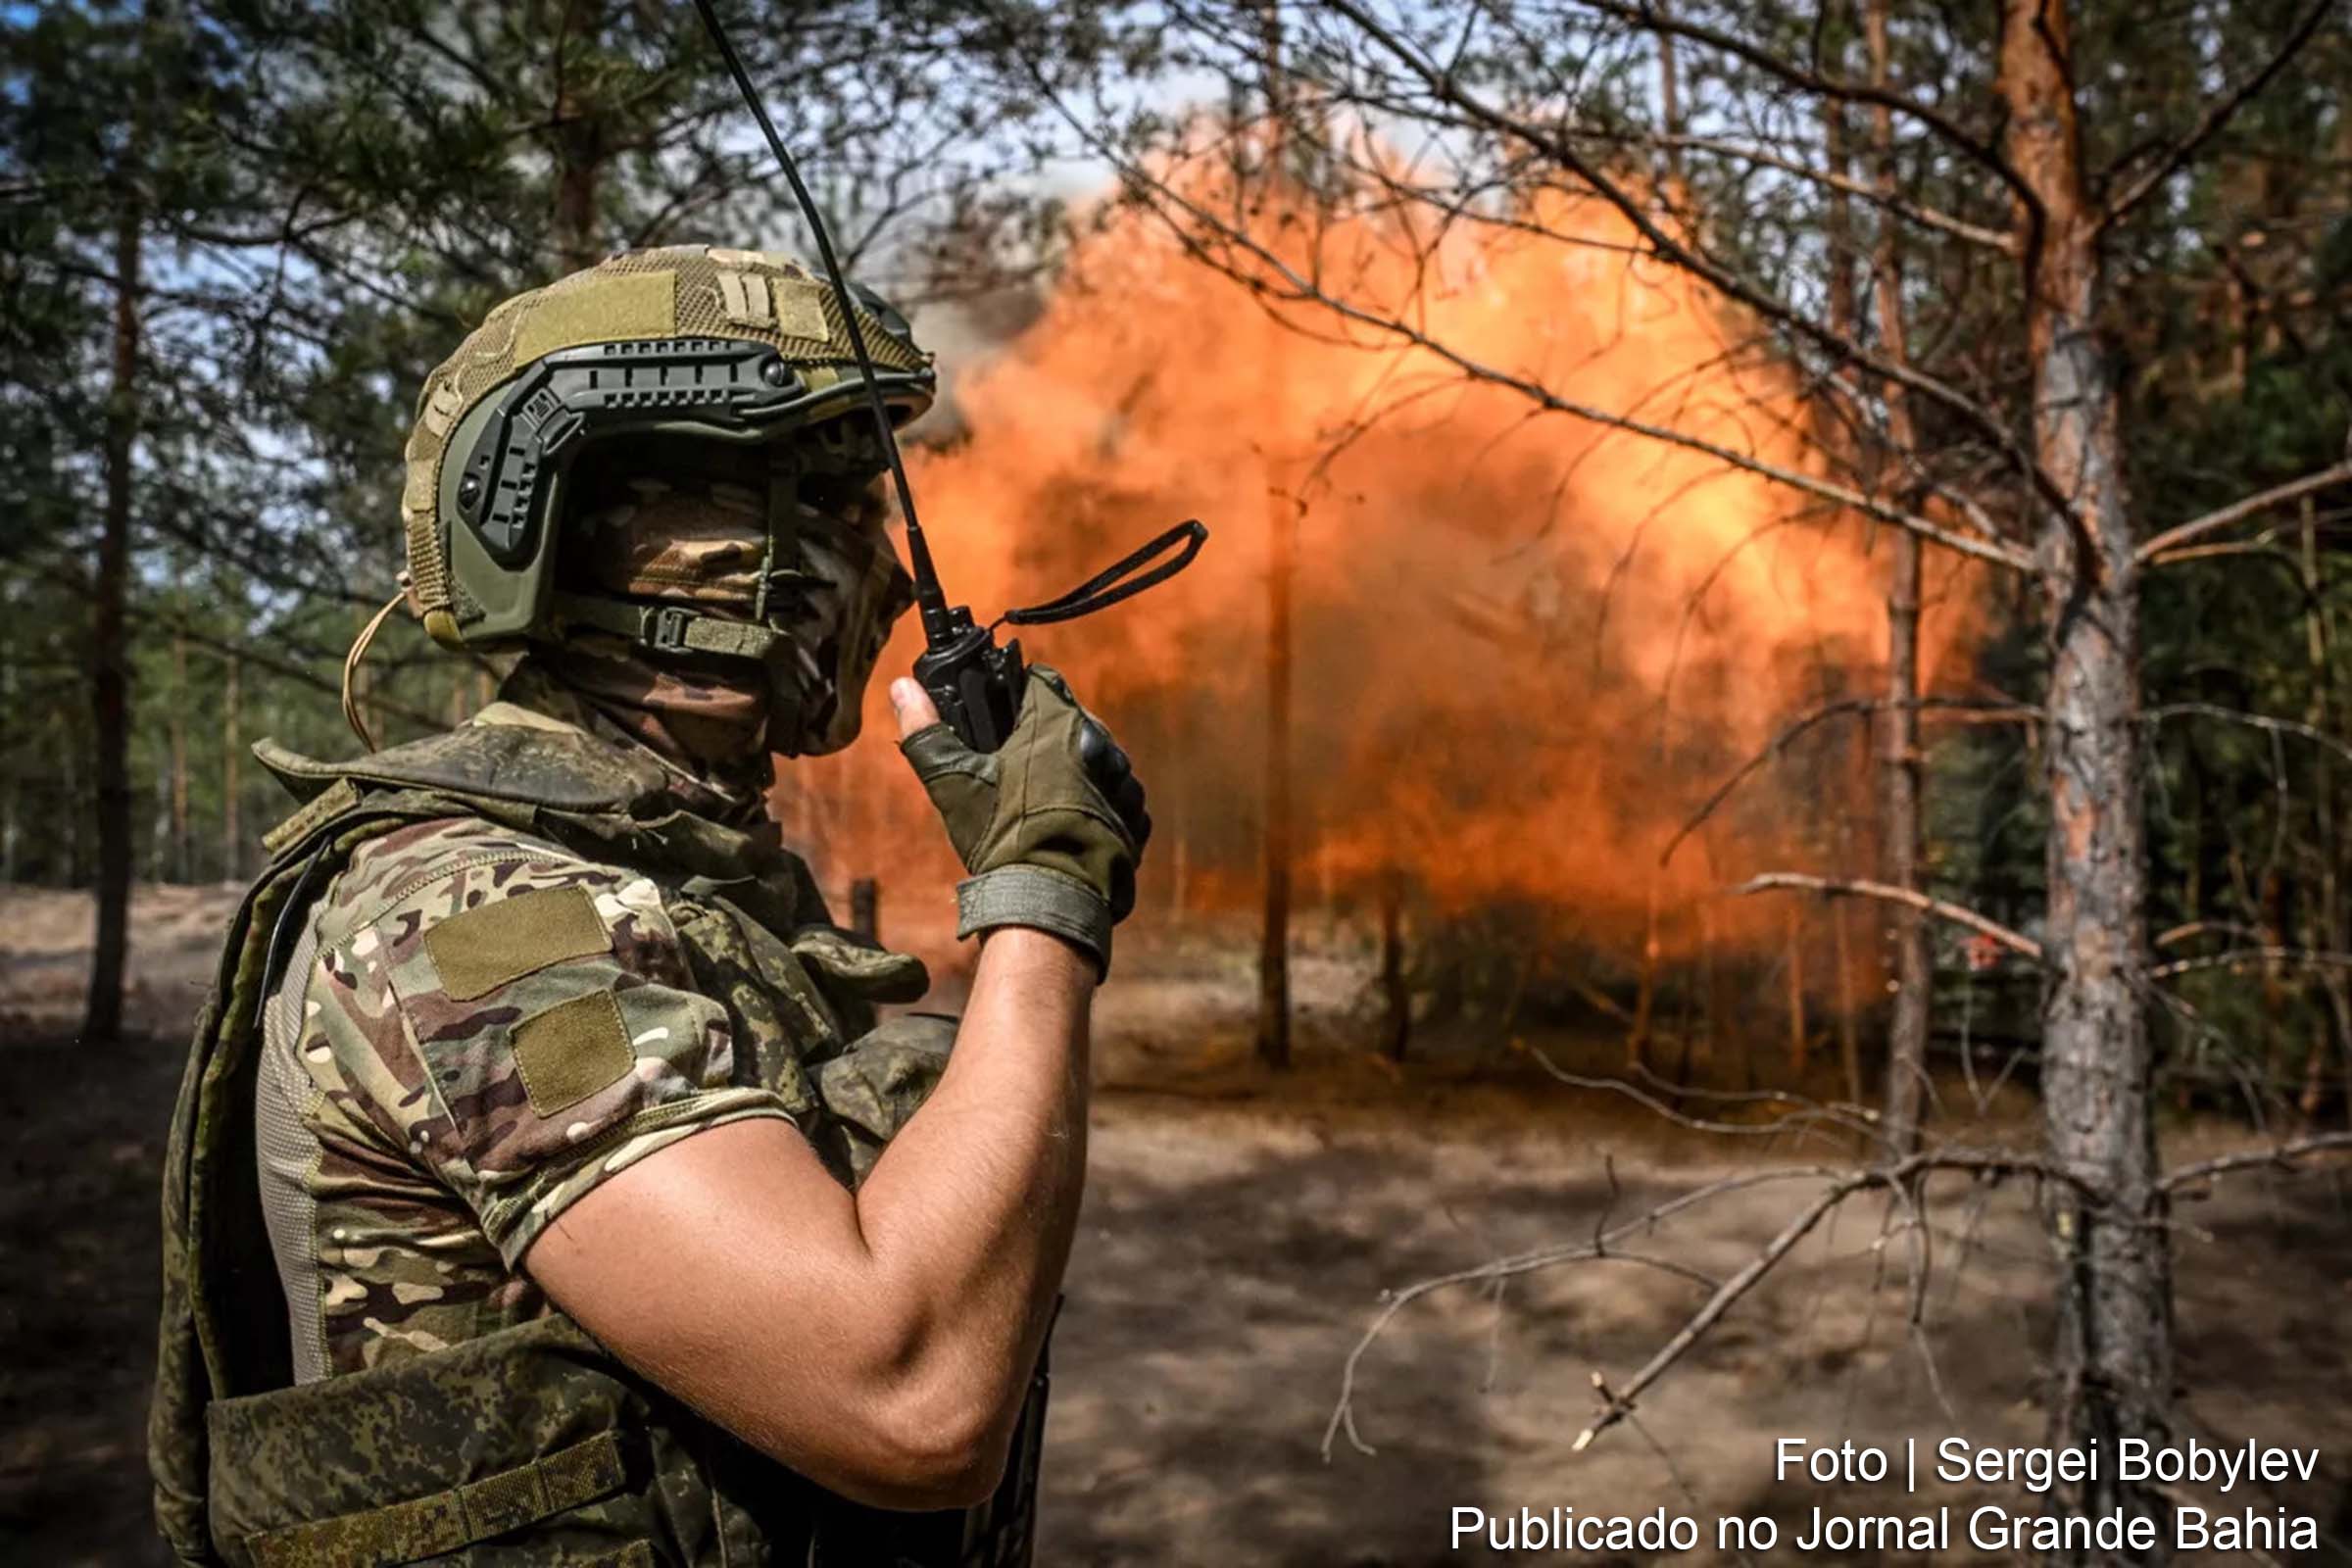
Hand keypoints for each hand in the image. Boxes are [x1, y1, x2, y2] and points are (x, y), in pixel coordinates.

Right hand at [891, 667, 1148, 972]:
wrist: (1049, 901)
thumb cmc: (1001, 838)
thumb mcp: (952, 781)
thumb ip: (926, 730)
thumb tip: (901, 687)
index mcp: (1056, 723)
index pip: (1041, 682)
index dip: (1018, 695)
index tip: (1003, 718)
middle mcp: (1099, 743)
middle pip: (1070, 719)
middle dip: (1045, 735)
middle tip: (1015, 767)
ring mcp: (1124, 781)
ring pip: (1096, 757)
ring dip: (1075, 769)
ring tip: (1042, 802)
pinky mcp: (1136, 817)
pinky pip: (1116, 796)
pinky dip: (1096, 805)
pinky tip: (1069, 825)